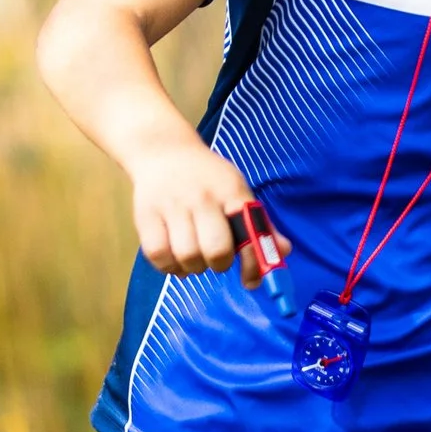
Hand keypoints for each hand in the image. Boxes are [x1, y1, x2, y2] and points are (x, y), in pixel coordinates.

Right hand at [130, 136, 291, 283]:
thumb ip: (260, 224)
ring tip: (195, 256)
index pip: (250, 234)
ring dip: (194, 267)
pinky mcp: (146, 216)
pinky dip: (169, 267)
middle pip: (216, 250)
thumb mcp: (237, 191)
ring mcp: (172, 206)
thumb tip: (284, 252)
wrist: (163, 150)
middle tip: (217, 259)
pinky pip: (159, 257)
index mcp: (231, 191)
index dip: (255, 265)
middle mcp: (202, 198)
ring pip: (187, 257)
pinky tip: (175, 259)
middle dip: (220, 264)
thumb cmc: (208, 178)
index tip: (252, 281)